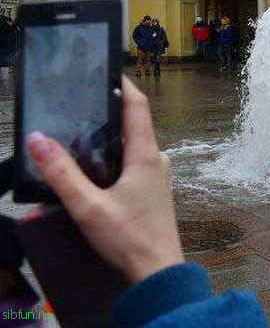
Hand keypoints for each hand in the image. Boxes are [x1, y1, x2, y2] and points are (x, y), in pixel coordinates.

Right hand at [26, 76, 183, 282]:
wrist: (158, 271)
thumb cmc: (129, 238)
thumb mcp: (88, 206)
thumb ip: (61, 174)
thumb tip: (38, 139)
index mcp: (146, 155)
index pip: (138, 105)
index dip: (123, 84)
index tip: (104, 70)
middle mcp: (157, 160)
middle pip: (136, 122)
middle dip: (111, 108)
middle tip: (82, 100)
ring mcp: (158, 175)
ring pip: (136, 143)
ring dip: (113, 133)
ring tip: (83, 130)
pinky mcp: (154, 189)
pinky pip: (137, 160)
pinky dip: (118, 154)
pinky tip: (98, 166)